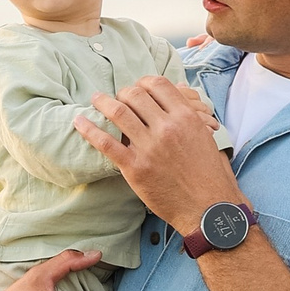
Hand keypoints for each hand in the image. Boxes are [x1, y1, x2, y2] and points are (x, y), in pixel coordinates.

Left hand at [75, 77, 239, 236]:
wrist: (208, 208)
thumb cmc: (210, 174)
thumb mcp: (206, 136)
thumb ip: (191, 112)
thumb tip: (177, 89)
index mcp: (186, 117)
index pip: (158, 84)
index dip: (143, 82)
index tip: (137, 88)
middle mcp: (167, 128)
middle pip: (135, 95)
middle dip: (123, 92)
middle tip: (117, 97)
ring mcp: (149, 147)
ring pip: (118, 112)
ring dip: (102, 102)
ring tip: (96, 99)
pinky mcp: (135, 167)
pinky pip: (106, 142)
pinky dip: (89, 129)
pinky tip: (79, 121)